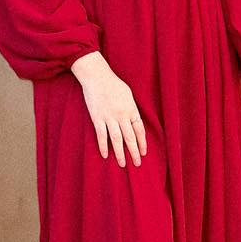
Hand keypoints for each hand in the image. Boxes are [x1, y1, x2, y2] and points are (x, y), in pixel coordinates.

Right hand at [70, 51, 146, 166]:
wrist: (97, 77)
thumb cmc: (113, 84)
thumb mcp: (128, 95)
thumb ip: (131, 109)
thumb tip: (133, 121)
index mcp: (131, 109)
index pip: (139, 130)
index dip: (142, 142)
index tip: (143, 152)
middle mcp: (122, 115)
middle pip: (130, 137)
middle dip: (134, 152)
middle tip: (137, 163)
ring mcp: (109, 117)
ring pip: (117, 139)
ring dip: (120, 153)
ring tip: (123, 164)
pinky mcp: (97, 118)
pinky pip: (101, 135)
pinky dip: (103, 146)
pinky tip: (106, 155)